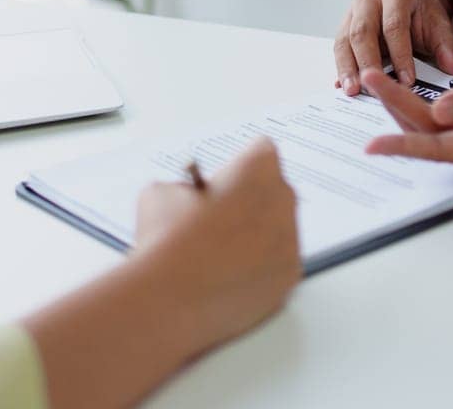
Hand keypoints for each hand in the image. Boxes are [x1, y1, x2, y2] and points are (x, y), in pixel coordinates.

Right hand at [134, 136, 300, 357]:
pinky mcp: (289, 276)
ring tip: (219, 258)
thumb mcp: (162, 193)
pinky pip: (277, 265)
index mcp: (259, 165)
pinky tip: (230, 279)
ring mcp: (291, 238)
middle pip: (273, 191)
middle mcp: (283, 196)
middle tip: (219, 223)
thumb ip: (185, 187)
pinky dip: (259, 270)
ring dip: (256, 238)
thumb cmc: (165, 240)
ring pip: (278, 230)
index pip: (259, 151)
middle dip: (250, 203)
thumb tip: (186, 198)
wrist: (168, 301)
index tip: (221, 186)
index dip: (237, 169)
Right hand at [334, 0, 452, 92]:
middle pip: (363, 31)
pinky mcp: (343, 27)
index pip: (395, 25)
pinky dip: (341, 69)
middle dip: (367, 62)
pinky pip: (339, 49)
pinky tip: (344, 87)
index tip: (407, 81)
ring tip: (352, 91)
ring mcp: (352, 11)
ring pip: (345, 40)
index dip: (400, 54)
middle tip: (372, 87)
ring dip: (348, 68)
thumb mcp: (439, 25)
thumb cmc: (422, 16)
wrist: (408, 5)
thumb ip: (446, 46)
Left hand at [361, 41, 452, 170]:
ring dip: (405, 104)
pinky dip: (422, 103)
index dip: (405, 146)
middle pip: (430, 135)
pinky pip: (444, 118)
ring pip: (434, 126)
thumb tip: (439, 110)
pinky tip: (402, 91)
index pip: (441, 149)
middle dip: (397, 109)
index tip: (374, 146)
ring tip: (377, 80)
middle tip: (369, 80)